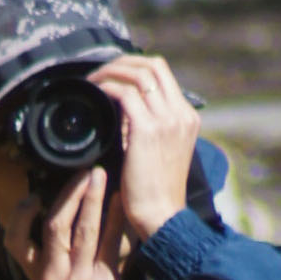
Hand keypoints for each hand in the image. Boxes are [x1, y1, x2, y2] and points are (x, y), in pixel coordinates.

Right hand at [6, 166, 138, 279]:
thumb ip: (53, 253)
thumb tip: (57, 208)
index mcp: (36, 276)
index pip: (16, 241)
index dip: (21, 216)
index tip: (33, 196)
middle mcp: (54, 279)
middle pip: (55, 226)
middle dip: (70, 193)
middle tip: (82, 172)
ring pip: (84, 230)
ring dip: (93, 198)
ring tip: (100, 176)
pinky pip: (111, 242)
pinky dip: (116, 217)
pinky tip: (121, 201)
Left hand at [92, 54, 196, 240]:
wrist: (162, 217)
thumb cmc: (156, 192)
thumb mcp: (161, 152)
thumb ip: (150, 129)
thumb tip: (125, 113)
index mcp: (187, 118)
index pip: (163, 74)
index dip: (135, 67)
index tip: (114, 75)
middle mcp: (181, 114)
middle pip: (153, 65)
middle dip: (122, 62)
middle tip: (99, 73)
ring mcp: (167, 120)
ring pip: (139, 74)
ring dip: (111, 73)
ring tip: (92, 83)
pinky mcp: (148, 131)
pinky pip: (125, 94)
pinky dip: (106, 89)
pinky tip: (94, 97)